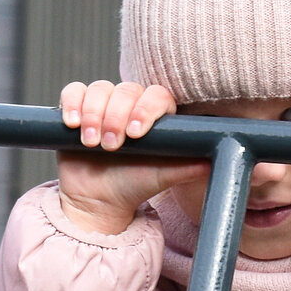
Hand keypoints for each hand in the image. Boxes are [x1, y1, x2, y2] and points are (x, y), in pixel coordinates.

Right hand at [56, 81, 208, 233]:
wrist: (97, 201)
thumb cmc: (134, 186)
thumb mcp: (161, 178)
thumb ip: (187, 167)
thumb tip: (218, 159)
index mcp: (157, 116)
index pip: (157, 95)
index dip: (146, 109)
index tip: (137, 133)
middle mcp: (132, 104)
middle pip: (126, 90)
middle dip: (116, 117)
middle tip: (113, 146)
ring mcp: (104, 104)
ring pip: (99, 89)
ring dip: (94, 114)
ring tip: (92, 143)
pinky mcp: (78, 106)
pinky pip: (74, 91)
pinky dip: (72, 103)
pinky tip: (72, 124)